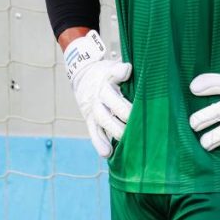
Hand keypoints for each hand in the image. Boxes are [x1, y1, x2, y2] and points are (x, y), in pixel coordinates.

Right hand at [64, 30, 131, 157]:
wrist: (82, 77)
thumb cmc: (106, 74)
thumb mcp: (112, 66)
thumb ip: (120, 70)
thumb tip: (127, 69)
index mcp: (107, 78)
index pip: (114, 73)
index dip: (120, 73)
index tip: (126, 72)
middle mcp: (100, 94)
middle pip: (112, 102)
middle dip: (125, 112)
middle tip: (138, 120)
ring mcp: (94, 108)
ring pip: (103, 120)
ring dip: (114, 130)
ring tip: (124, 139)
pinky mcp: (90, 119)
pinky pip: (94, 132)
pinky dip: (100, 143)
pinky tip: (106, 153)